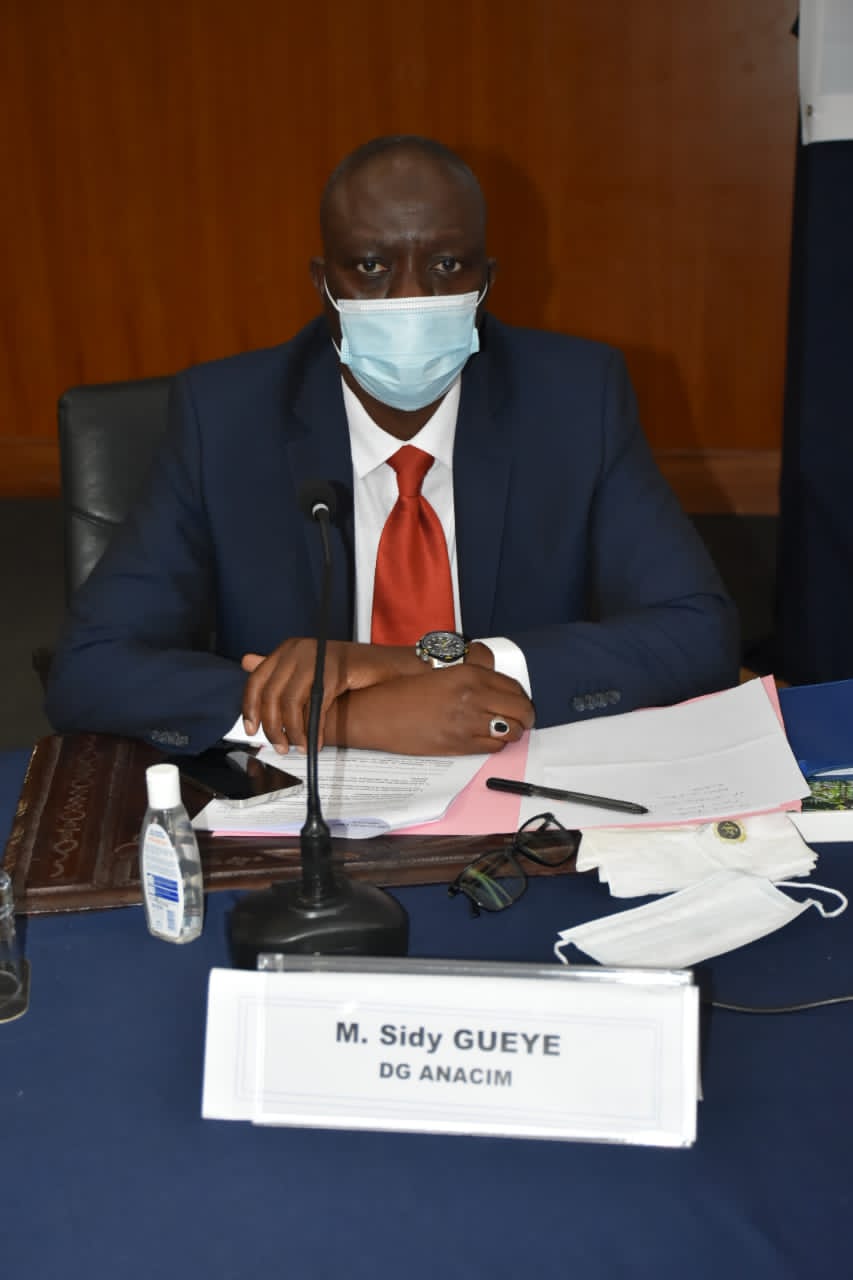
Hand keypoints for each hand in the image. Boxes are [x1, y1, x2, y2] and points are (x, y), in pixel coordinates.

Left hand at [240, 639, 420, 750]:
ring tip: (300, 747)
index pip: (256, 681)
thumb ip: (279, 671)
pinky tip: (317, 741)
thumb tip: (246, 662)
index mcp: (287, 649)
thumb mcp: (308, 672)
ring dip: (294, 731)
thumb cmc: (349, 672)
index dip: (251, 709)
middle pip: (271, 695)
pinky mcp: (333, 669)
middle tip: (280, 747)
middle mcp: (297, 650)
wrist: (387, 668)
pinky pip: (316, 706)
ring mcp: (316, 657)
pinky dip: (315, 728)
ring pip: (291, 702)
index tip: (252, 730)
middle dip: (273, 727)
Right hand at [325, 665, 534, 754]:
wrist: (374, 715)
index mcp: (468, 675)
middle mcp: (474, 698)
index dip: (520, 696)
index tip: (517, 700)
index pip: (513, 687)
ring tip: (502, 728)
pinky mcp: (459, 746)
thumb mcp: (438, 670)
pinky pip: (494, 747)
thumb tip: (489, 671)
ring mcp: (468, 724)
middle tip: (520, 717)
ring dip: (511, 730)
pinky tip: (485, 737)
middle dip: (525, 715)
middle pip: (521, 710)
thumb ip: (469, 671)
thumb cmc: (400, 691)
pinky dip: (496, 743)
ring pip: (511, 731)